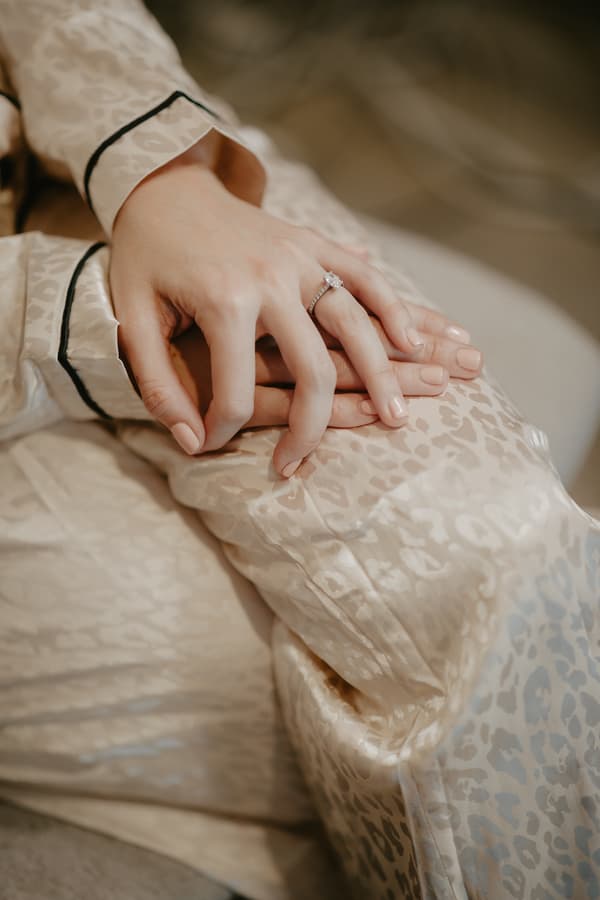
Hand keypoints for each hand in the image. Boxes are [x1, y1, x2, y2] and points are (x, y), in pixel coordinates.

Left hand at [110, 144, 474, 476]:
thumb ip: (157, 383)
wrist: (162, 185)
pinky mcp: (313, 244)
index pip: (236, 392)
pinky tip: (409, 341)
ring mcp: (299, 258)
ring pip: (354, 324)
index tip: (210, 442)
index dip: (222, 428)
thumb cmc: (144, 257)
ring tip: (398, 416)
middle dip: (312, 426)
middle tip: (303, 463)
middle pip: (312, 368)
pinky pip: (364, 277)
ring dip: (381, 373)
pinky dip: (393, 307)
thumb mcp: (131, 318)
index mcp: (224, 302)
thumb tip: (191, 441)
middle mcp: (270, 280)